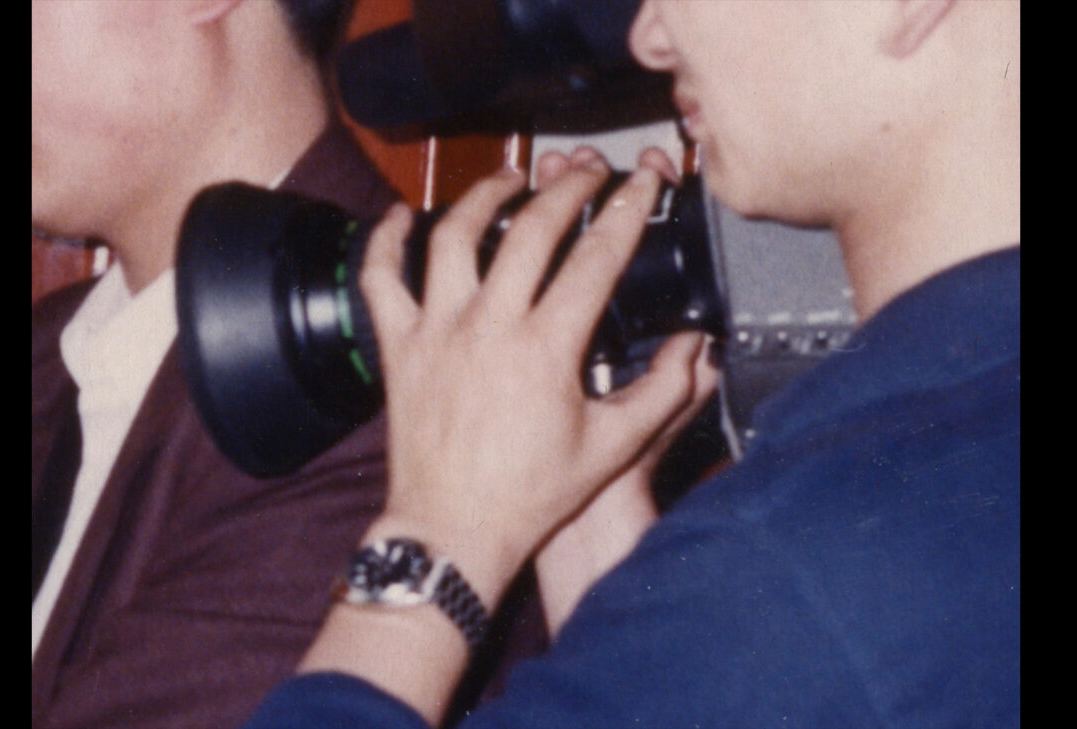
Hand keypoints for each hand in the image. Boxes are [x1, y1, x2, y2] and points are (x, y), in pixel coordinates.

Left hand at [359, 149, 709, 603]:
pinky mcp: (399, 347)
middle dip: (567, 188)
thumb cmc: (530, 496)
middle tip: (587, 172)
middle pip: (530, 228)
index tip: (642, 182)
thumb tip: (694, 348)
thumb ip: (661, 393)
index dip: (627, 210)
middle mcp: (489, 326)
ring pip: (454, 236)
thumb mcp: (612, 448)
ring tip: (510, 178)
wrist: (453, 530)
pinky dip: (384, 240)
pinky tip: (396, 215)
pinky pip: (381, 279)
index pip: (597, 258)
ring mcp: (437, 331)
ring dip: (484, 196)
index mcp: (547, 347)